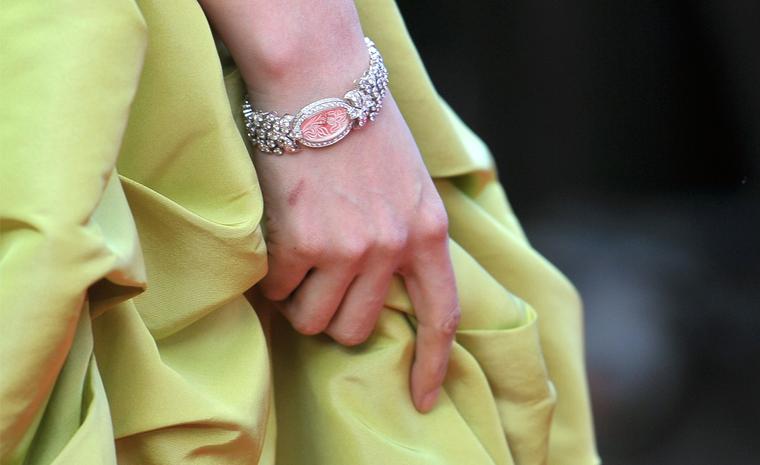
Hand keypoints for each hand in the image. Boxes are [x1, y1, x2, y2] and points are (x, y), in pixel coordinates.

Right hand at [196, 0, 459, 412]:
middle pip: (357, 329)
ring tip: (298, 256)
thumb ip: (408, 234)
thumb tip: (390, 285)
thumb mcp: (409, 181)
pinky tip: (279, 235)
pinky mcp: (300, 243)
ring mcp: (346, 249)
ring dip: (300, 299)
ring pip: (313, 319)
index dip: (433, 363)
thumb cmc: (361, 127)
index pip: (441, 315)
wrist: (318, 84)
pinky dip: (273, 274)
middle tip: (320, 281)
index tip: (423, 397)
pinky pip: (278, 289)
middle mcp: (391, 247)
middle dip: (334, 315)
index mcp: (427, 232)